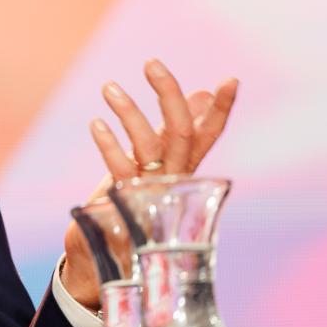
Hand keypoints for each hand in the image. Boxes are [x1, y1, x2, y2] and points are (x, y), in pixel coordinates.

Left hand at [59, 59, 237, 310]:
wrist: (97, 264)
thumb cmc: (125, 209)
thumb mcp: (150, 165)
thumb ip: (173, 134)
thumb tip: (199, 96)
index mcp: (181, 169)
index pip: (206, 135)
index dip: (220, 110)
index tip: (230, 79)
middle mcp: (173, 182)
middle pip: (182, 134)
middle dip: (169, 96)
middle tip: (151, 63)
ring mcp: (150, 195)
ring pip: (151, 146)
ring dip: (130, 112)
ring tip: (108, 88)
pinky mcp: (125, 207)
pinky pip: (121, 169)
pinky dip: (110, 144)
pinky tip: (96, 124)